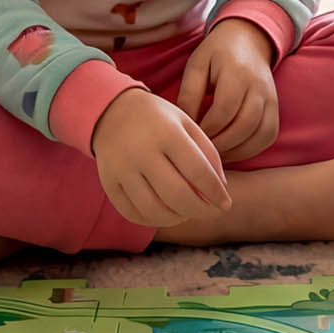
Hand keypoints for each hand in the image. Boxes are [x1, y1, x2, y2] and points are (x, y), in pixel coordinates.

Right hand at [90, 87, 229, 227]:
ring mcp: (122, 168)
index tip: (226, 204)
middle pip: (177, 196)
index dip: (216, 193)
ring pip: (154, 210)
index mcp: (167, 133)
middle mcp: (142, 151)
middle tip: (211, 212)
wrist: (112, 112)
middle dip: (200, 211)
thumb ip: (208, 153)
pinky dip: (153, 221)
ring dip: (177, 218)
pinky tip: (166, 214)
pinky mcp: (108, 182)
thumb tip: (222, 188)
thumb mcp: (187, 125)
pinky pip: (132, 213)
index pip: (198, 172)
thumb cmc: (159, 120)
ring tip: (188, 212)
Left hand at [176, 19, 280, 162]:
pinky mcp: (276, 110)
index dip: (207, 129)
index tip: (191, 136)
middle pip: (244, 126)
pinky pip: (268, 137)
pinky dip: (250, 150)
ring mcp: (271, 99)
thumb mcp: (196, 66)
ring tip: (214, 155)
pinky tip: (231, 151)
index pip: (224, 110)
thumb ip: (189, 95)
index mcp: (237, 72)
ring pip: (259, 135)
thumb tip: (185, 126)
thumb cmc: (216, 54)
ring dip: (236, 151)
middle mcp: (259, 87)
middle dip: (221, 144)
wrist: (248, 41)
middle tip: (201, 152)